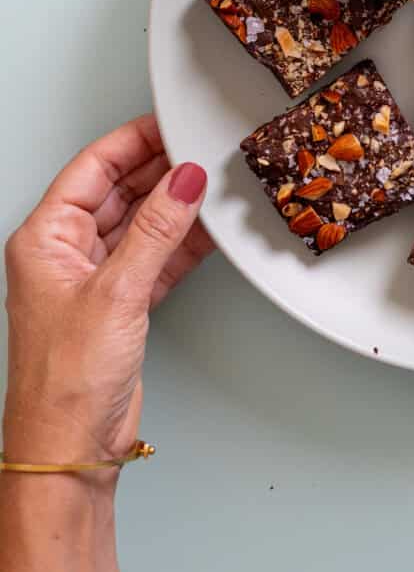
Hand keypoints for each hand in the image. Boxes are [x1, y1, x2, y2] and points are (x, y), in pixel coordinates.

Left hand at [3, 116, 212, 478]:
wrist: (70, 448)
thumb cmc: (64, 381)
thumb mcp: (117, 291)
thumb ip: (157, 229)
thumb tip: (184, 177)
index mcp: (45, 238)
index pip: (92, 168)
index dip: (133, 141)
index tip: (171, 123)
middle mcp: (65, 253)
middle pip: (118, 191)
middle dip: (160, 171)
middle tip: (200, 151)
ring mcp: (94, 279)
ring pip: (141, 223)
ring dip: (175, 207)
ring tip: (212, 186)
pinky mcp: (121, 304)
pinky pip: (156, 256)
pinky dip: (182, 243)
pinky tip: (208, 230)